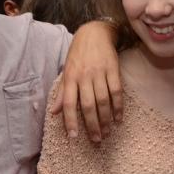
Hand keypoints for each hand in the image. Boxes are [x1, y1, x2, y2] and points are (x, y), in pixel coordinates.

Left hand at [50, 21, 121, 141]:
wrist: (95, 32)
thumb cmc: (78, 55)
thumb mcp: (66, 71)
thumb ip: (62, 93)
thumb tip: (54, 112)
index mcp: (70, 78)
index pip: (69, 103)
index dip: (70, 121)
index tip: (73, 137)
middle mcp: (84, 76)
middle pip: (88, 105)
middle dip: (92, 125)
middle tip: (96, 140)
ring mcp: (99, 73)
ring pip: (103, 100)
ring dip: (106, 119)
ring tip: (107, 133)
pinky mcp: (113, 69)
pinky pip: (117, 91)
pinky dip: (119, 107)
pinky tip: (119, 118)